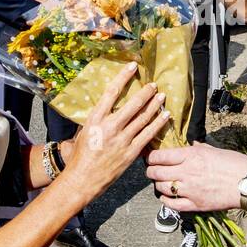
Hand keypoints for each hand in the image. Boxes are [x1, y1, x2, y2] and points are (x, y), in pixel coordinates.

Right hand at [61, 63, 169, 194]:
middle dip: (146, 92)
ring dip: (154, 105)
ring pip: (143, 118)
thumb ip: (97, 118)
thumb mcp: (84, 131)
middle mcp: (110, 127)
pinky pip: (149, 134)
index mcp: (95, 119)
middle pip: (133, 104)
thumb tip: (106, 104)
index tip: (133, 66)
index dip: (124, 77)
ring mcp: (122, 140)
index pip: (111, 92)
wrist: (83, 179)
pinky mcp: (131, 152)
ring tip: (161, 96)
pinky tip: (165, 116)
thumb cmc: (81, 155)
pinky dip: (158, 123)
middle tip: (153, 84)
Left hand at [146, 143, 246, 212]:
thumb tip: (191, 146)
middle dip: (150, 171)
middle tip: (151, 170)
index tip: (150, 157)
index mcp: (191, 155)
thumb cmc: (236, 163)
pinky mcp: (195, 205)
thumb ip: (199, 148)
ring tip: (160, 182)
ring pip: (161, 188)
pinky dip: (165, 201)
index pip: (160, 156)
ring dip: (158, 185)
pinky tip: (166, 197)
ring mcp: (190, 190)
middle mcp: (187, 172)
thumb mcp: (215, 149)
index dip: (150, 157)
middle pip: (156, 172)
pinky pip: (172, 204)